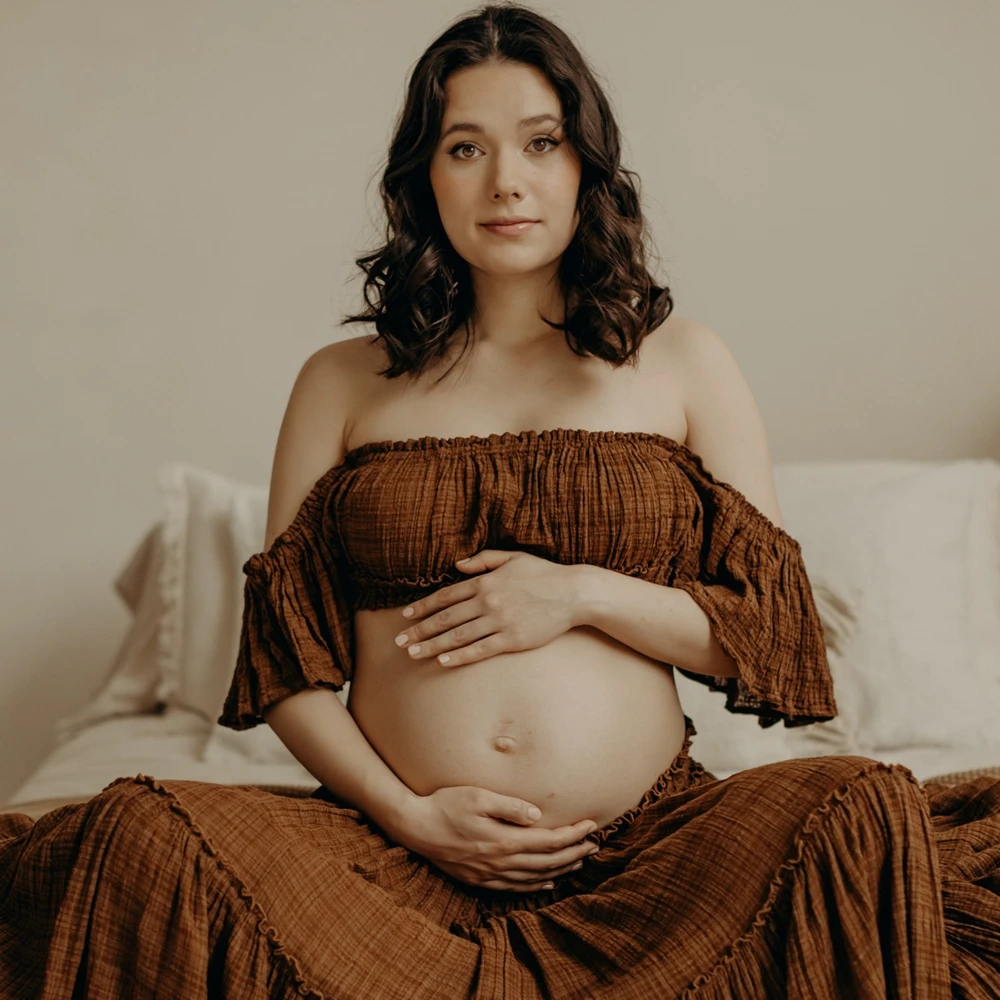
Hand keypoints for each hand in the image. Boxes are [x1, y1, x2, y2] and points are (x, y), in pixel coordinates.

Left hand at [394, 550, 582, 666]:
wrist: (574, 593)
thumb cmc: (544, 574)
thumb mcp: (513, 558)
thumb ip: (482, 560)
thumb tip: (456, 565)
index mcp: (485, 581)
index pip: (446, 596)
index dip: (424, 607)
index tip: (406, 617)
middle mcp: (488, 601)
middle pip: (446, 618)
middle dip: (420, 630)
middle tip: (400, 641)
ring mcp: (499, 621)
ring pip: (458, 636)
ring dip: (432, 645)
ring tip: (414, 654)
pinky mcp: (512, 639)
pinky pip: (480, 649)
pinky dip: (459, 655)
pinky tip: (443, 661)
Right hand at [403, 785, 600, 891]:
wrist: (414, 827)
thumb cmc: (445, 805)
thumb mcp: (478, 797)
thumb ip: (509, 806)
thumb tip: (537, 815)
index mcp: (503, 840)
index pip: (548, 841)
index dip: (573, 834)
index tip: (591, 826)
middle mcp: (500, 862)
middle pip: (547, 862)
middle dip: (574, 853)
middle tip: (594, 846)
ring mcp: (490, 874)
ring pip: (535, 877)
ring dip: (560, 869)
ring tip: (579, 861)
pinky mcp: (479, 880)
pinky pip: (516, 887)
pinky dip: (536, 886)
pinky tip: (548, 882)